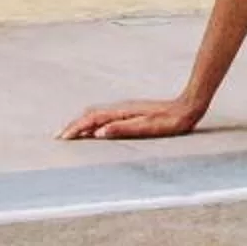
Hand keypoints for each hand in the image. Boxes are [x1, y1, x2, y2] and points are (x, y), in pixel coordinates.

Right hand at [59, 93, 204, 141]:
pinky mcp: (131, 112)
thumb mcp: (149, 127)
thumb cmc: (170, 121)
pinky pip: (105, 115)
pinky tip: (94, 128)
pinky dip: (93, 121)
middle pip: (91, 114)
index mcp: (122, 112)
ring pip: (97, 114)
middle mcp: (121, 107)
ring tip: (70, 133)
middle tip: (59, 137)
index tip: (63, 138)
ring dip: (82, 122)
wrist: (187, 107)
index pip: (92, 119)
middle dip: (74, 125)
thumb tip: (99, 132)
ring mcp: (126, 108)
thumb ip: (124, 129)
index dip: (76, 128)